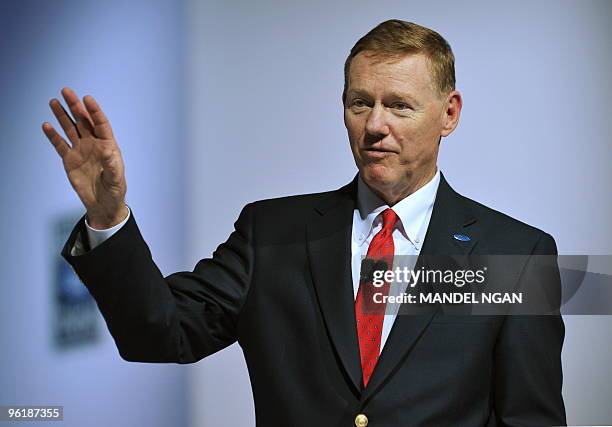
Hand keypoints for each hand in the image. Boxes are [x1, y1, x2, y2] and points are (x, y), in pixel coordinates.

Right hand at [43, 87, 127, 228]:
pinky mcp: (70, 160)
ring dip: (62, 116)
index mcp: (108, 145)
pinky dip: (53, 136)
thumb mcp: (116, 179)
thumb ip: (111, 165)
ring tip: (53, 102)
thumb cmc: (114, 190)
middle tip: (66, 91)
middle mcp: (94, 144)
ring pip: (70, 129)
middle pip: (83, 122)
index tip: (87, 98)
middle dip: (75, 106)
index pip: (101, 124)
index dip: (94, 111)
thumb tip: (107, 151)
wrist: (103, 204)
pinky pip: (60, 145)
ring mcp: (81, 151)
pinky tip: (46, 125)